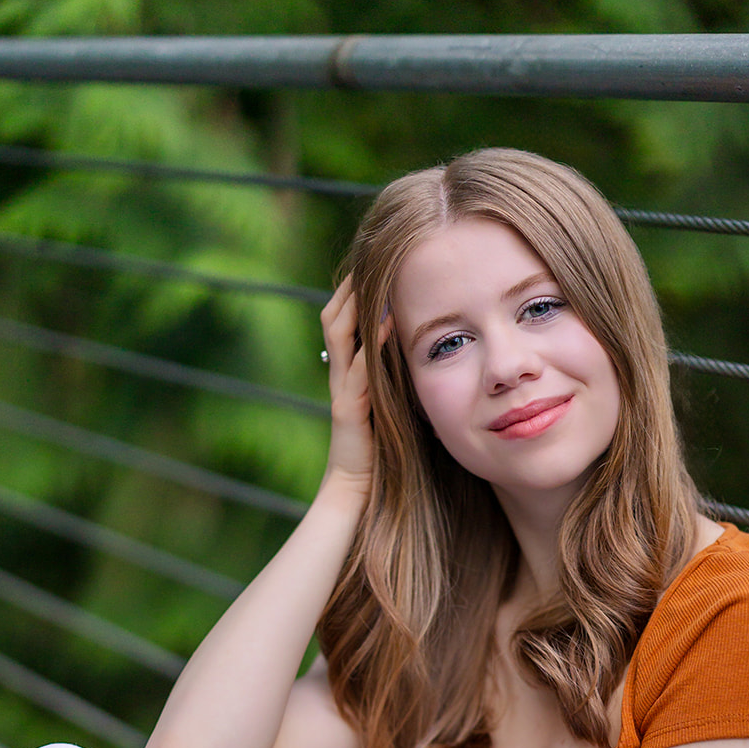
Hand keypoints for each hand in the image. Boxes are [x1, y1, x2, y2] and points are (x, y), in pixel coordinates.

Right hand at [319, 276, 388, 492]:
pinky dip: (370, 345)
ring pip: (338, 336)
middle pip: (333, 319)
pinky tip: (385, 323)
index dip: (353, 293)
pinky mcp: (348, 410)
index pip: (344, 322)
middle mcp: (340, 376)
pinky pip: (356, 371)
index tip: (373, 264)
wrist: (357, 489)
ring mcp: (341, 391)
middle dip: (348, 288)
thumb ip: (392, 379)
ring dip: (353, 305)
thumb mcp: (388, 404)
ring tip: (371, 278)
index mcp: (349, 374)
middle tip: (367, 257)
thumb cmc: (379, 450)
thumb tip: (415, 349)